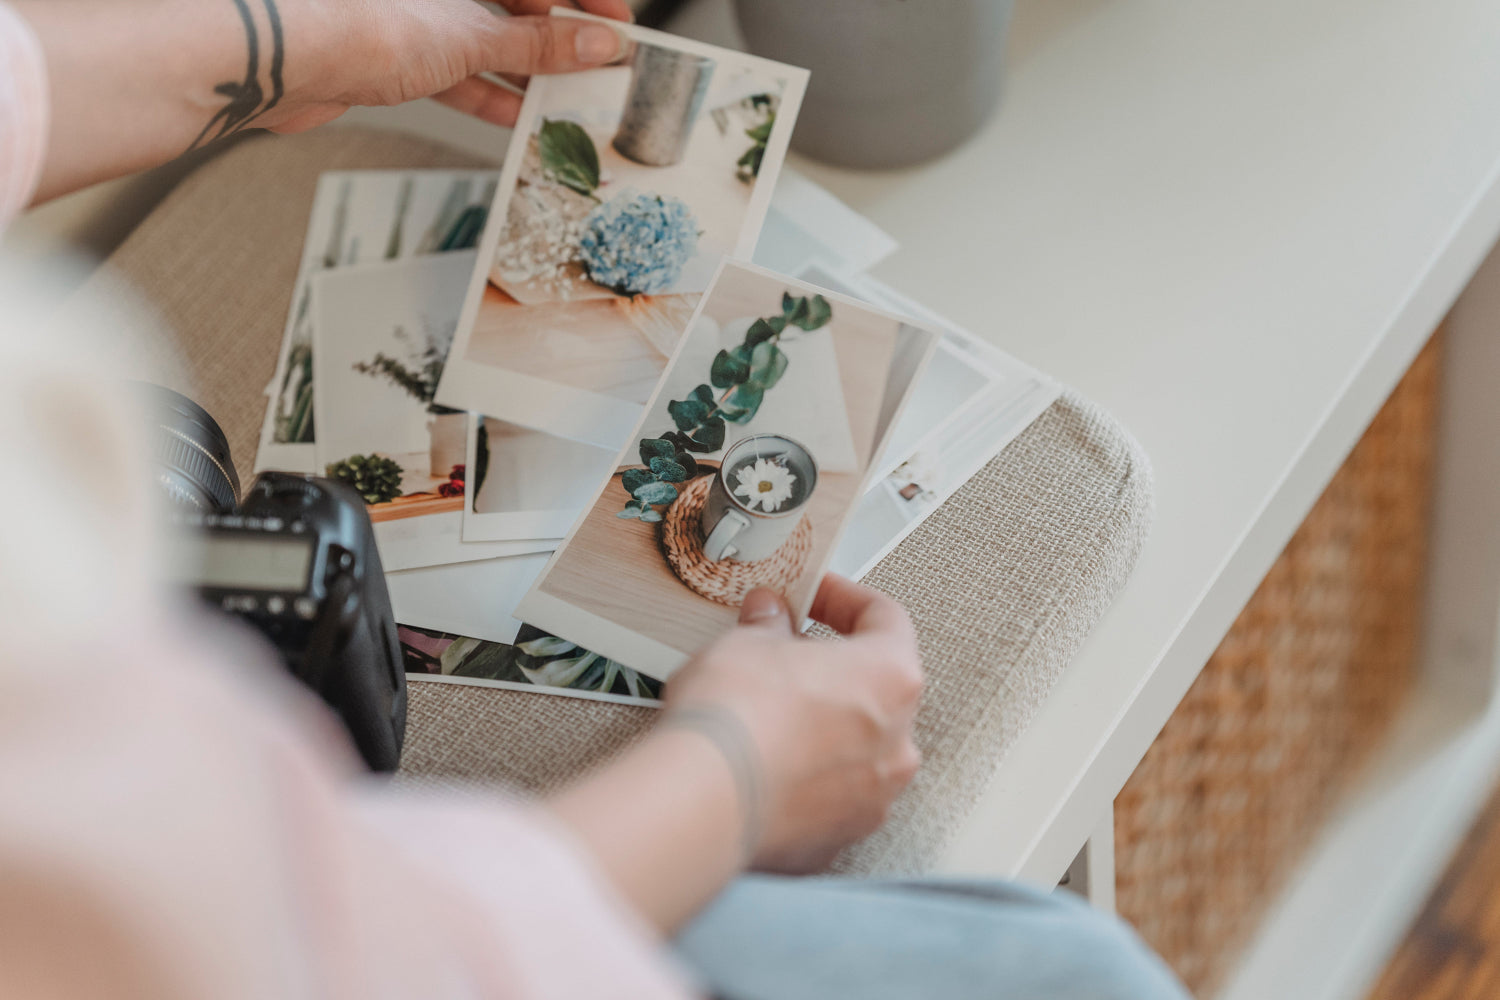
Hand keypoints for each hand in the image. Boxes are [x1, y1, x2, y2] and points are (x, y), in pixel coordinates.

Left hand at [260, 0, 635, 133]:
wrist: (280, 55)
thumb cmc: (357, 17)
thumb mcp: (471, 34)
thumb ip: (537, 42)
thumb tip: (594, 43)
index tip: (614, 26)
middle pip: (511, 0)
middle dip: (555, 34)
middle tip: (593, 64)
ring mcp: (409, 10)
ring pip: (482, 34)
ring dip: (524, 68)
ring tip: (563, 96)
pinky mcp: (389, 48)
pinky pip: (452, 66)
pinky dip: (485, 90)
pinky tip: (515, 115)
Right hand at [665, 576, 924, 872]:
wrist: (705, 801)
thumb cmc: (738, 721)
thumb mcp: (746, 643)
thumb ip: (769, 625)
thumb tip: (769, 617)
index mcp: (890, 678)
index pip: (885, 619)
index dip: (843, 599)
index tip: (813, 595)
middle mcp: (896, 742)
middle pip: (876, 688)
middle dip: (832, 667)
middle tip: (784, 652)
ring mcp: (872, 797)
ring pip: (856, 748)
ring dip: (822, 727)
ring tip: (769, 713)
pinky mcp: (838, 838)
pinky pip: (829, 795)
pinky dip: (804, 777)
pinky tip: (763, 764)